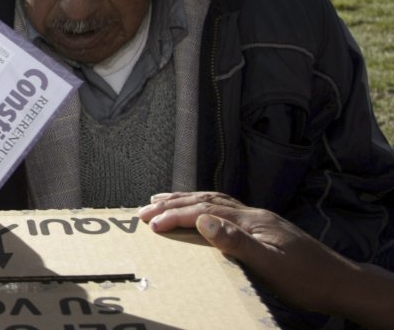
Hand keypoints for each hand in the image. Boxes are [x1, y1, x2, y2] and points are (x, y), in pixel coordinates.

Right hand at [138, 191, 359, 316]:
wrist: (339, 283)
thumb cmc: (305, 279)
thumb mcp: (269, 264)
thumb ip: (235, 241)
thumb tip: (202, 220)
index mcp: (251, 220)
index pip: (204, 212)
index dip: (175, 216)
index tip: (150, 223)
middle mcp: (252, 214)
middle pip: (205, 201)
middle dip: (172, 204)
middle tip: (143, 210)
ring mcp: (258, 220)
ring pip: (214, 201)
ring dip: (185, 200)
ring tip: (160, 200)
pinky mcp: (262, 228)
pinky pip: (225, 208)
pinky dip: (204, 206)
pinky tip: (200, 211)